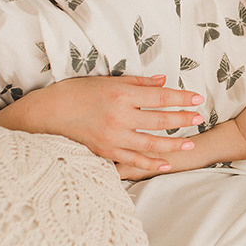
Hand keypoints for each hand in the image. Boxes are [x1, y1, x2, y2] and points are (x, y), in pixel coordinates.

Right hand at [0, 74, 203, 171]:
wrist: (46, 115)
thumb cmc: (75, 92)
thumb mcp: (106, 80)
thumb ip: (137, 83)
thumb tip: (163, 81)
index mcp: (120, 96)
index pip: (159, 98)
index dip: (181, 99)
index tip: (198, 99)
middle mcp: (119, 118)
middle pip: (159, 121)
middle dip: (182, 120)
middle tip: (199, 119)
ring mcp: (112, 138)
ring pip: (150, 145)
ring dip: (173, 145)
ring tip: (190, 144)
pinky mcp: (104, 153)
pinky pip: (132, 161)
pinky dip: (150, 164)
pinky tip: (165, 164)